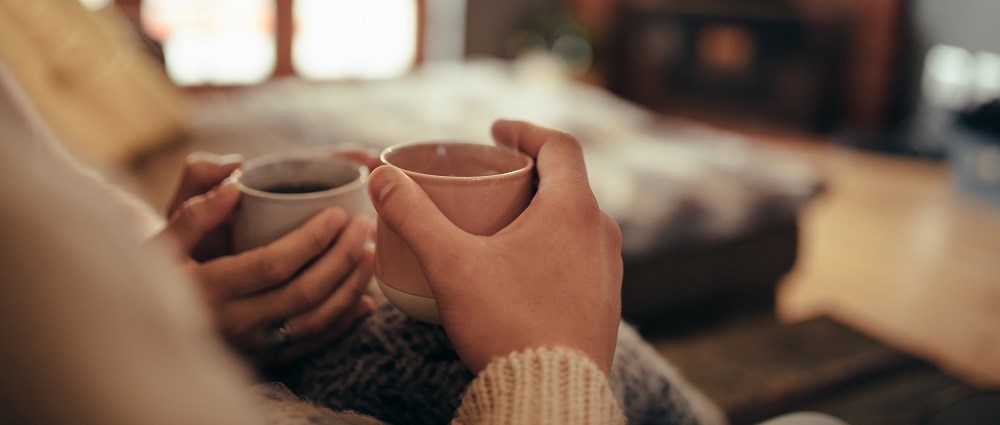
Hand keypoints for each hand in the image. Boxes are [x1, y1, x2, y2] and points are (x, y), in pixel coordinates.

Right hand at [153, 151, 378, 366]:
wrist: (150, 330)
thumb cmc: (162, 275)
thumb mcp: (163, 243)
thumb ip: (194, 212)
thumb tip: (234, 184)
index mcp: (210, 288)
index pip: (273, 264)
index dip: (311, 239)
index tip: (337, 214)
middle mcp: (234, 322)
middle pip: (303, 293)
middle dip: (341, 258)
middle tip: (363, 227)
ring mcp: (253, 345)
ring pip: (315, 321)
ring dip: (350, 287)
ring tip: (370, 254)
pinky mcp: (266, 359)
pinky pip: (313, 344)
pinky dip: (344, 323)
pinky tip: (365, 301)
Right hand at [367, 120, 622, 375]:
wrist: (551, 394)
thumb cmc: (506, 324)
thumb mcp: (450, 265)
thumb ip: (413, 216)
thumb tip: (380, 176)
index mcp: (574, 209)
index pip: (560, 146)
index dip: (526, 130)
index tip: (496, 131)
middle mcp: (601, 234)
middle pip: (568, 183)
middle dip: (529, 174)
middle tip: (492, 179)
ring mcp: (609, 271)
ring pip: (576, 223)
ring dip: (543, 212)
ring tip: (503, 223)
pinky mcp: (604, 303)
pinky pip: (580, 258)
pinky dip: (553, 247)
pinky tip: (522, 270)